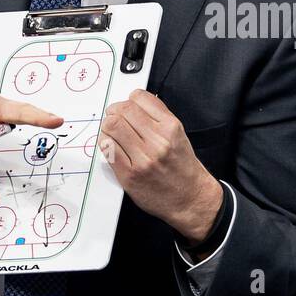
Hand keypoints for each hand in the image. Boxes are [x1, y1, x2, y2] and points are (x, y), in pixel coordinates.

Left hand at [98, 89, 223, 244]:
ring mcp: (143, 158)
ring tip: (113, 133)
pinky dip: (105, 143)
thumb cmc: (182, 168)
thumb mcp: (179, 135)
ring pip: (112, 126)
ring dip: (108, 126)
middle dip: (114, 111)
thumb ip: (158, 117)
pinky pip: (107, 148)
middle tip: (115, 118)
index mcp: (170, 127)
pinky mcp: (129, 174)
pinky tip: (112, 145)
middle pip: (123, 110)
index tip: (127, 106)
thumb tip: (135, 103)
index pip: (139, 98)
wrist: (190, 198)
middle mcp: (158, 141)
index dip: (129, 100)